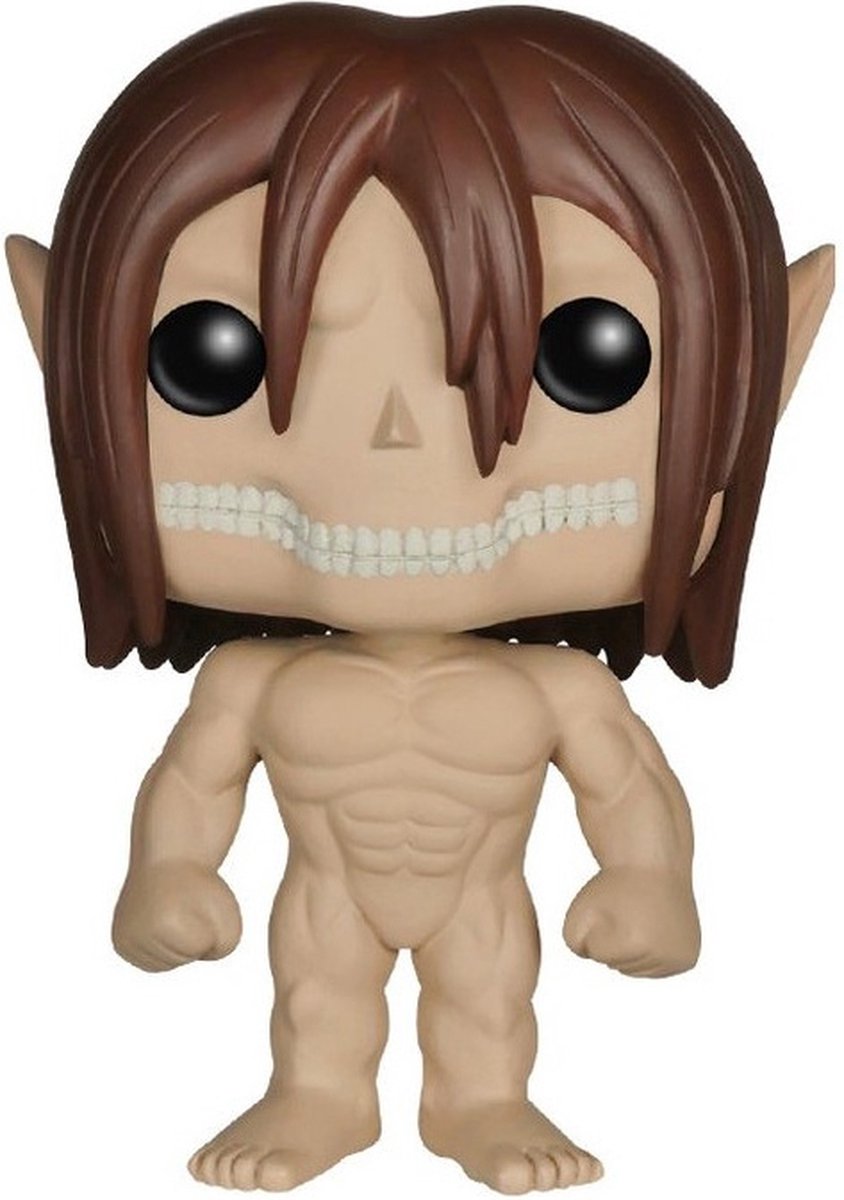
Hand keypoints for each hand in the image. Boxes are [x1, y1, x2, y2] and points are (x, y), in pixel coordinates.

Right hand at [112, 860, 241, 971]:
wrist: (167, 859)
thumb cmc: (199, 885)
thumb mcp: (229, 909)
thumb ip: (225, 946)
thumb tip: (199, 960)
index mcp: (165, 921)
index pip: (201, 947)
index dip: (208, 924)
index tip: (195, 899)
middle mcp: (138, 932)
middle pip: (182, 958)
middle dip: (192, 935)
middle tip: (182, 904)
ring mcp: (125, 938)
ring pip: (165, 964)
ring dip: (178, 943)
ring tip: (172, 914)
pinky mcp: (120, 943)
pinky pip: (151, 964)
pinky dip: (163, 950)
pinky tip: (162, 927)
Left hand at [563, 866, 700, 977]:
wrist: (654, 864)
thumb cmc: (614, 885)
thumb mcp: (579, 909)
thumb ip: (575, 944)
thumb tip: (593, 961)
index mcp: (635, 941)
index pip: (596, 953)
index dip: (595, 928)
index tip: (610, 905)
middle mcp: (662, 954)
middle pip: (618, 965)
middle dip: (613, 940)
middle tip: (626, 910)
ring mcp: (678, 957)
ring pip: (638, 970)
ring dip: (630, 949)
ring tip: (637, 920)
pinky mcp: (688, 958)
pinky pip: (656, 970)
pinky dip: (648, 955)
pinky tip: (649, 932)